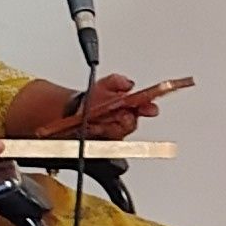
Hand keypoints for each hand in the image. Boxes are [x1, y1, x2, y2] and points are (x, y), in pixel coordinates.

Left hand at [45, 75, 191, 139]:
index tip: (149, 108)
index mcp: (132, 106)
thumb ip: (117, 81)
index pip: (147, 108)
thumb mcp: (104, 84)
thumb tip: (129, 83)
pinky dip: (97, 133)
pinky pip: (105, 142)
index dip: (149, 108)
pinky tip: (91, 128)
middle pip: (132, 124)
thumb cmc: (94, 100)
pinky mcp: (106, 145)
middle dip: (125, 120)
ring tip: (97, 121)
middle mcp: (126, 121)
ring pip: (117, 134)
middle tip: (120, 115)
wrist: (76, 112)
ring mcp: (116, 134)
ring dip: (108, 127)